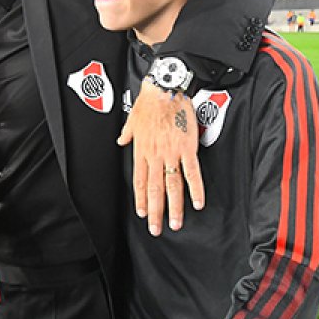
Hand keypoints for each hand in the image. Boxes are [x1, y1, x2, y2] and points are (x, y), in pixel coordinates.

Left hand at [118, 80, 202, 236]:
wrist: (165, 89)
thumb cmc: (149, 102)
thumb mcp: (132, 118)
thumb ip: (127, 133)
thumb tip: (120, 140)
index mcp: (142, 150)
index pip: (139, 181)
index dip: (141, 199)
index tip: (142, 213)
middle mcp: (155, 155)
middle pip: (155, 189)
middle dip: (155, 212)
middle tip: (156, 229)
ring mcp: (172, 153)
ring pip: (172, 186)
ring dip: (174, 207)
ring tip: (175, 223)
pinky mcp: (187, 148)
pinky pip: (192, 173)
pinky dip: (195, 189)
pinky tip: (197, 203)